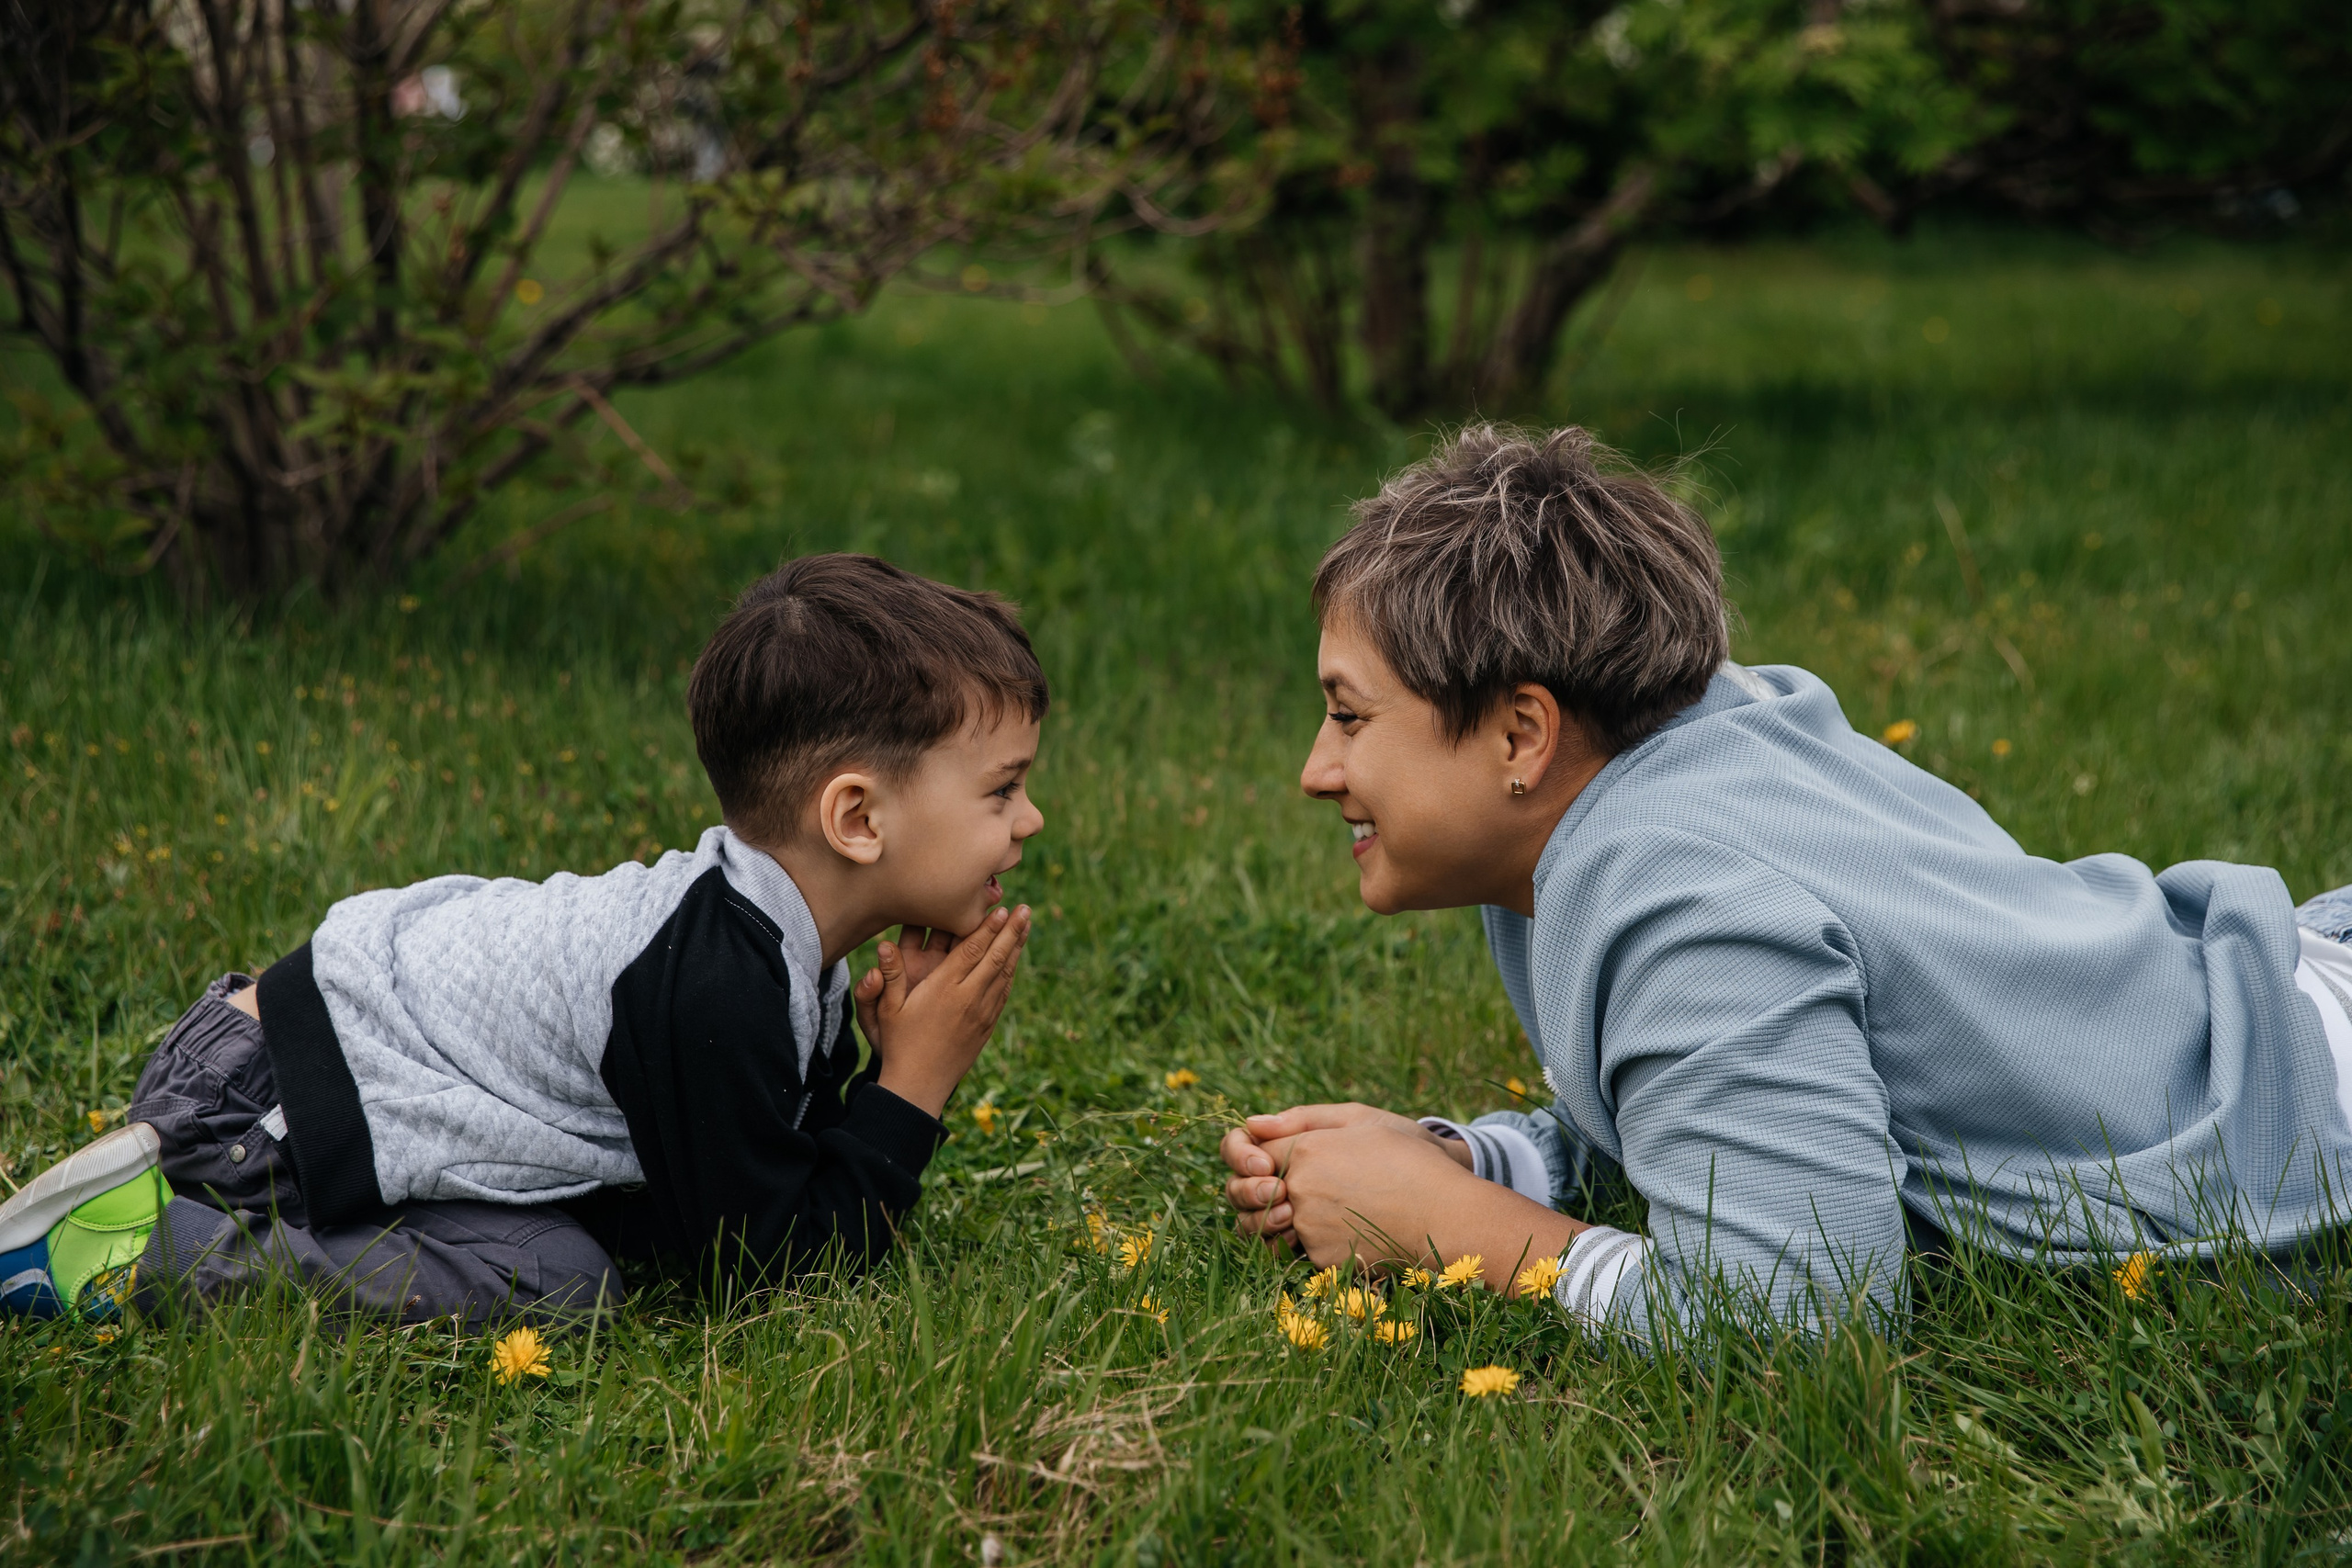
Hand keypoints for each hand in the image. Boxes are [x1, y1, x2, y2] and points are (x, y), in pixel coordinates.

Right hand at [855, 905, 1031, 1118]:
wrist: (920, 1085)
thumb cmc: (898, 1044)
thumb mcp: (886, 1010)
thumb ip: (889, 976)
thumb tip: (884, 944)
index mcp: (943, 990)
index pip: (971, 951)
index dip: (987, 928)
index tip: (1001, 909)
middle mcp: (968, 998)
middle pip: (995, 957)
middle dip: (1012, 931)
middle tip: (1026, 909)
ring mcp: (981, 1013)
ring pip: (1004, 974)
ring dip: (1017, 948)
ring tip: (1027, 926)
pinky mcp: (986, 1026)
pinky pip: (1004, 993)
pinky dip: (1011, 972)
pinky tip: (1015, 959)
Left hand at [1223, 1103, 1584, 1289]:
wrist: (1448, 1213)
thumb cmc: (1409, 1158)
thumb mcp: (1361, 1120)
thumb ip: (1301, 1119)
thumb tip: (1252, 1125)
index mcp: (1305, 1150)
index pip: (1249, 1152)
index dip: (1251, 1158)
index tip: (1269, 1163)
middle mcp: (1299, 1191)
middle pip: (1248, 1195)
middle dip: (1257, 1195)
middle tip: (1285, 1193)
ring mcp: (1310, 1229)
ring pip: (1269, 1228)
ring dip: (1279, 1223)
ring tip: (1317, 1212)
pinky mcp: (1323, 1261)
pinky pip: (1302, 1252)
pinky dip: (1315, 1243)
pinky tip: (1346, 1231)